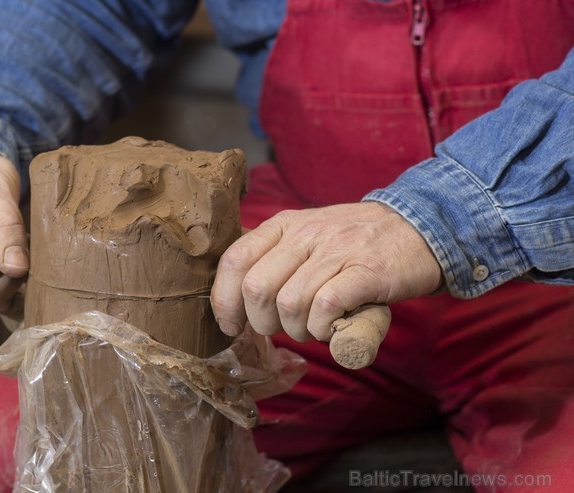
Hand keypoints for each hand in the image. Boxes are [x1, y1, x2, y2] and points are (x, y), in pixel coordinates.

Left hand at [210, 202, 440, 340]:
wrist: (421, 228)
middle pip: (257, 289)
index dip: (224, 300)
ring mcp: (337, 251)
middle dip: (263, 322)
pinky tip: (333, 326)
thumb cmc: (355, 243)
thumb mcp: (307, 235)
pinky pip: (325, 308)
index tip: (231, 325)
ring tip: (314, 326)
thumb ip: (273, 257)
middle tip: (284, 327)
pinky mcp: (367, 272)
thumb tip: (236, 296)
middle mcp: (306, 234)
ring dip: (297, 329)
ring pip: (290, 303)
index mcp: (284, 225)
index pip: (235, 260)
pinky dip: (323, 328)